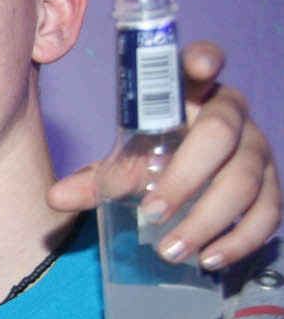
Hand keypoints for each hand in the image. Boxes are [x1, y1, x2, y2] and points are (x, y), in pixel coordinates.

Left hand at [49, 40, 279, 268]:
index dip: (204, 59)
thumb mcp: (124, 163)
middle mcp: (231, 114)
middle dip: (185, 177)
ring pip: (246, 179)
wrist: (190, 178)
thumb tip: (56, 198)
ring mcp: (257, 148)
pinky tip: (210, 259)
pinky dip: (241, 239)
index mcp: (191, 93)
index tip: (200, 66)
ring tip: (170, 250)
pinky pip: (269, 211)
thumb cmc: (154, 157)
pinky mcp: (271, 184)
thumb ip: (95, 178)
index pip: (199, 64)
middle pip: (220, 134)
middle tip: (150, 214)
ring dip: (208, 219)